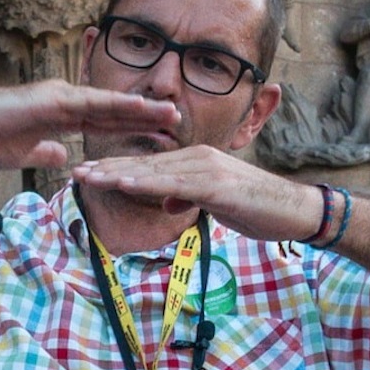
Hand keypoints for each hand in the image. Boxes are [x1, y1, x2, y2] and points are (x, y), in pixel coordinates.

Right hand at [0, 83, 179, 171]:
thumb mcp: (26, 153)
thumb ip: (47, 152)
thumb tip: (65, 158)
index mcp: (62, 113)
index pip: (105, 118)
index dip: (132, 122)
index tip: (159, 128)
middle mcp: (66, 100)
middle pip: (114, 107)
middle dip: (146, 113)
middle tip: (178, 115)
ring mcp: (59, 96)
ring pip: (108, 102)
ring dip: (140, 107)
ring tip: (169, 112)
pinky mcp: (50, 99)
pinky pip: (89, 103)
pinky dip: (114, 104)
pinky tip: (136, 107)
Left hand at [74, 146, 321, 240]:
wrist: (294, 212)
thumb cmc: (258, 210)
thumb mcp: (215, 205)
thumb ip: (188, 199)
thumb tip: (167, 202)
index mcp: (196, 161)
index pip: (150, 165)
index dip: (118, 168)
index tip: (90, 174)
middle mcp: (198, 157)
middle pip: (145, 163)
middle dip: (108, 168)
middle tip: (75, 172)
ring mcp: (207, 168)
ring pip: (154, 170)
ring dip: (119, 173)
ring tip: (89, 177)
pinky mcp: (215, 184)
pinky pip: (175, 183)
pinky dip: (148, 183)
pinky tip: (125, 183)